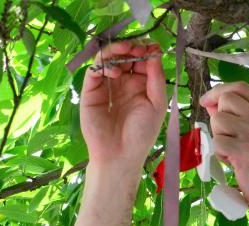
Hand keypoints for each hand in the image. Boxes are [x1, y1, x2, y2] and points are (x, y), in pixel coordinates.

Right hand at [80, 41, 166, 167]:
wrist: (120, 155)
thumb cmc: (141, 134)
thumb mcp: (157, 104)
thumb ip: (156, 78)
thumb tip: (155, 52)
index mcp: (141, 86)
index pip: (142, 60)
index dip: (146, 51)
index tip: (152, 46)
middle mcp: (123, 83)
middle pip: (125, 56)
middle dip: (132, 47)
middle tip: (137, 47)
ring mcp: (106, 86)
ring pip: (108, 59)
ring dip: (117, 50)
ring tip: (126, 49)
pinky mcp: (91, 91)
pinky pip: (95, 71)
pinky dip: (104, 66)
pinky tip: (115, 73)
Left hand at [199, 83, 248, 215]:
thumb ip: (241, 118)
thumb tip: (212, 105)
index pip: (240, 87)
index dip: (219, 91)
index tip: (208, 101)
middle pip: (226, 100)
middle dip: (218, 117)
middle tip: (227, 136)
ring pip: (217, 120)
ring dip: (219, 138)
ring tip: (233, 152)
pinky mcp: (242, 152)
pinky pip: (216, 142)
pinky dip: (219, 154)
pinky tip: (233, 163)